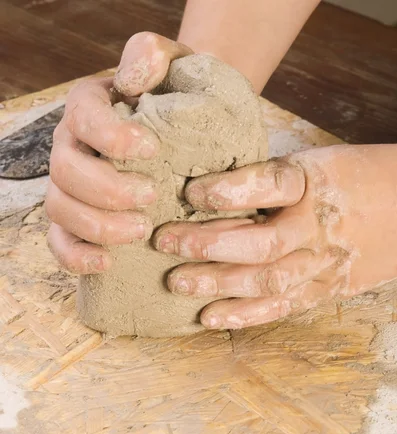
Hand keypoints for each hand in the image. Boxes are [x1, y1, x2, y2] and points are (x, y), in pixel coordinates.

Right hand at [46, 32, 191, 273]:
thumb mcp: (173, 64)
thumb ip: (150, 56)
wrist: (185, 129)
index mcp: (88, 107)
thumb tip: (131, 79)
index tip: (152, 150)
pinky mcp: (76, 220)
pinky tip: (108, 262)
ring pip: (61, 209)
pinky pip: (60, 242)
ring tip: (141, 230)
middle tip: (151, 196)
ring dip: (98, 225)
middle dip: (107, 189)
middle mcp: (70, 145)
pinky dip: (77, 256)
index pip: (82, 118)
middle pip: (67, 171)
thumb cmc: (177, 99)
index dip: (111, 137)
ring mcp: (68, 186)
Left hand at [153, 144, 396, 329]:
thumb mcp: (321, 162)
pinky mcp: (325, 290)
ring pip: (267, 281)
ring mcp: (323, 265)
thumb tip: (213, 184)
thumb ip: (274, 177)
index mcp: (318, 183)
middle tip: (165, 242)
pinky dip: (245, 315)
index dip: (229, 190)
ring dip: (218, 284)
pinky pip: (283, 307)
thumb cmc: (359, 178)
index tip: (191, 190)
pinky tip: (209, 317)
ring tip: (177, 282)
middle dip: (208, 245)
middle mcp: (319, 228)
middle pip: (261, 243)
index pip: (269, 183)